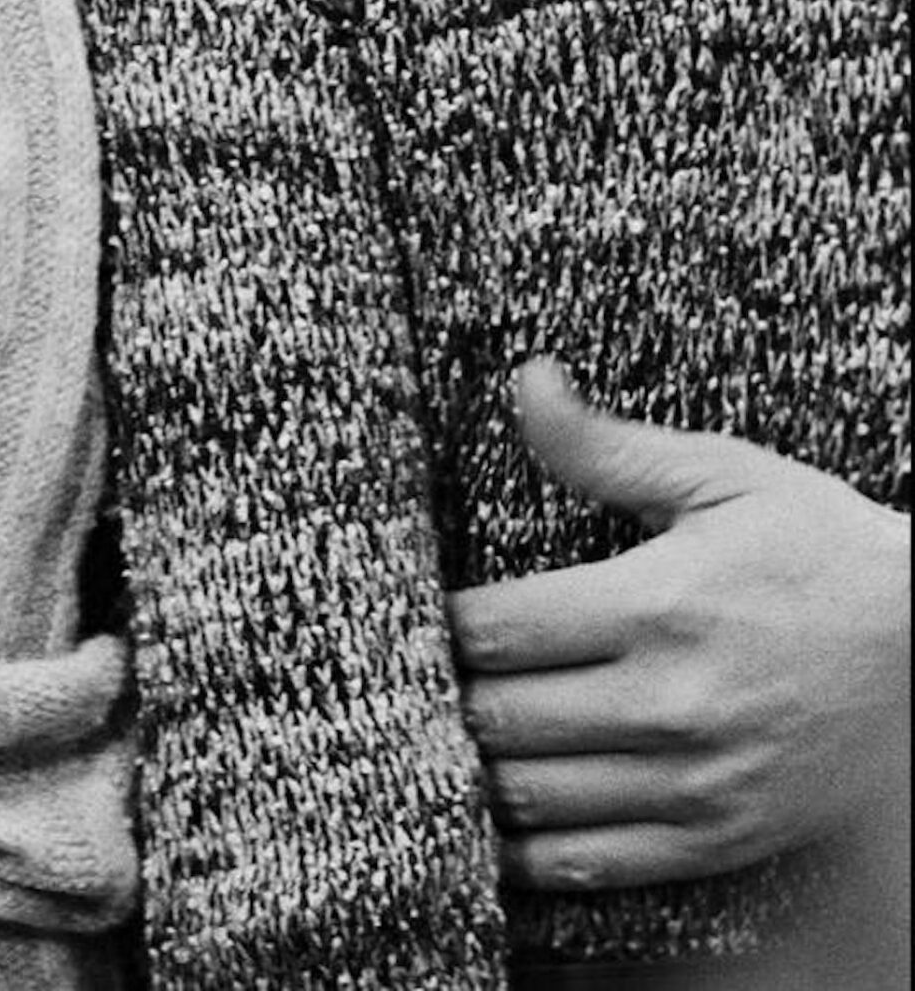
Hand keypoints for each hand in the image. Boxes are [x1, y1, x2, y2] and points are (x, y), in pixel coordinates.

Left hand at [449, 358, 909, 892]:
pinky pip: (598, 865)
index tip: (427, 613)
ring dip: (480, 771)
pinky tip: (507, 822)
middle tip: (429, 676)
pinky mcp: (722, 838)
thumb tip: (528, 383)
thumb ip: (607, 444)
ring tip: (457, 739)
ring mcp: (698, 782)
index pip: (499, 628)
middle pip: (502, 717)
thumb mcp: (722, 475)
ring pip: (536, 797)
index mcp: (660, 605)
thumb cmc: (821, 548)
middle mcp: (672, 703)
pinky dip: (536, 851)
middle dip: (451, 694)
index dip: (442, 623)